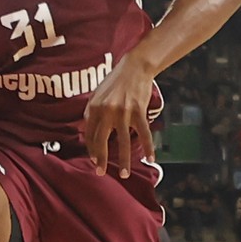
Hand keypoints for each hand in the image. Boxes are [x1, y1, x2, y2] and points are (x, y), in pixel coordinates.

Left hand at [83, 58, 157, 178]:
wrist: (134, 67)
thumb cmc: (115, 81)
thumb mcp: (98, 94)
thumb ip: (92, 112)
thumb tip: (89, 131)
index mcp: (94, 107)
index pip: (90, 134)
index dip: (91, 148)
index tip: (93, 160)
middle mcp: (107, 111)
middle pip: (102, 140)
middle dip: (100, 159)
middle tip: (100, 172)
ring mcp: (123, 112)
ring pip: (123, 141)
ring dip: (123, 160)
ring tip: (124, 174)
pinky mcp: (138, 111)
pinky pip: (143, 134)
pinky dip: (148, 147)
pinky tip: (150, 158)